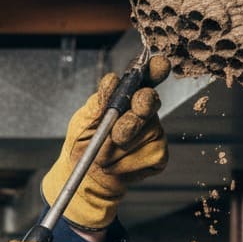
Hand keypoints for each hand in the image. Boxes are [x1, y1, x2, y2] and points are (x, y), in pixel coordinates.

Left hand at [41, 57, 170, 230]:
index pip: (146, 77)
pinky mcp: (158, 155)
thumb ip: (99, 102)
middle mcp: (144, 111)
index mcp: (127, 97)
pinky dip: (124, 164)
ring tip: (105, 154)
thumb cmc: (84, 142)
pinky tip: (117, 164)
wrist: (85, 175)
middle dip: (130, 117)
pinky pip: (145, 156)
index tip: (158, 66)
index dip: (155, 70)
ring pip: (142, 135)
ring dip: (117, 148)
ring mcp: (154, 133)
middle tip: (116, 133)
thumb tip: (111, 81)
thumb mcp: (84, 120)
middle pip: (148, 102)